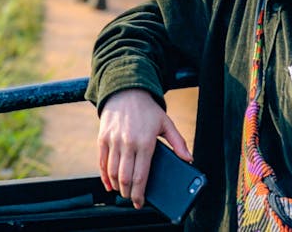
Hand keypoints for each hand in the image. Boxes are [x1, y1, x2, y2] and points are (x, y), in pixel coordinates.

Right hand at [97, 88, 191, 208]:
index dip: (140, 194)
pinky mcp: (102, 138)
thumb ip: (178, 142)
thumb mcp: (166, 122)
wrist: (126, 89)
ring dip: (117, 186)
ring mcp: (113, 140)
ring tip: (123, 191)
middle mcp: (128, 142)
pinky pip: (101, 162)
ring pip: (112, 173)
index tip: (140, 203)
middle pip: (125, 178)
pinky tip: (109, 183)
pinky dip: (104, 176)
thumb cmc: (148, 109)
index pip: (141, 176)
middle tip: (133, 198)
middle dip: (128, 193)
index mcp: (145, 141)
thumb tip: (189, 159)